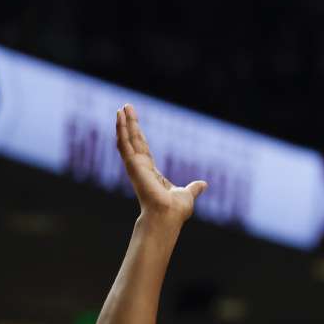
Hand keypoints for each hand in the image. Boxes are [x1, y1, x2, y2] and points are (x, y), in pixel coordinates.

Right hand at [115, 104, 206, 223]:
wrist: (168, 215)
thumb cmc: (176, 210)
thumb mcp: (187, 194)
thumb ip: (193, 188)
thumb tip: (203, 185)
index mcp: (151, 173)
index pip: (143, 149)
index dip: (138, 135)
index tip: (134, 123)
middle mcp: (140, 168)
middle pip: (134, 140)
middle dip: (130, 124)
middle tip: (126, 107)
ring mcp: (134, 166)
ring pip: (126, 139)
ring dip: (123, 123)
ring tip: (121, 108)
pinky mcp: (132, 165)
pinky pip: (124, 144)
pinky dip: (121, 130)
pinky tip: (120, 117)